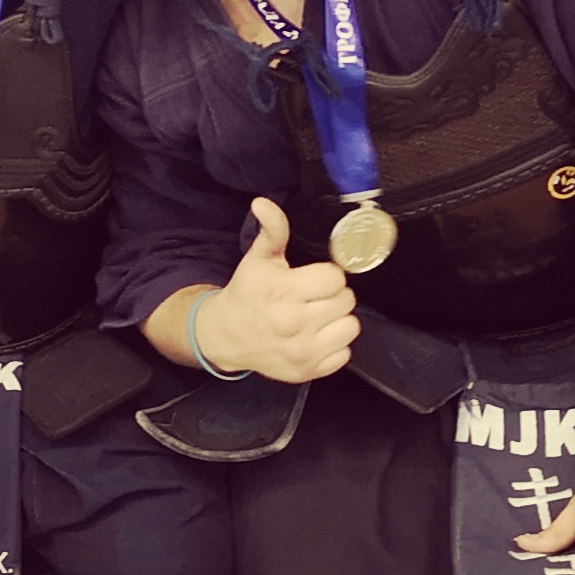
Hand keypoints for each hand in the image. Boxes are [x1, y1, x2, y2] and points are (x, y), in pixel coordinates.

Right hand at [194, 198, 359, 383]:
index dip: (327, 274)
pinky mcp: (306, 371)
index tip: (313, 278)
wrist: (223, 336)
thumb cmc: (246, 294)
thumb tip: (264, 203)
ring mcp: (303, 351)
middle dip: (332, 295)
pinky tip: (315, 337)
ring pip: (351, 327)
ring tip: (318, 316)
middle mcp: (295, 323)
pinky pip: (344, 355)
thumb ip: (271, 230)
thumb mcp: (258, 258)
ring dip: (338, 320)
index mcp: (284, 291)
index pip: (336, 277)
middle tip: (313, 297)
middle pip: (346, 300)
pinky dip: (334, 345)